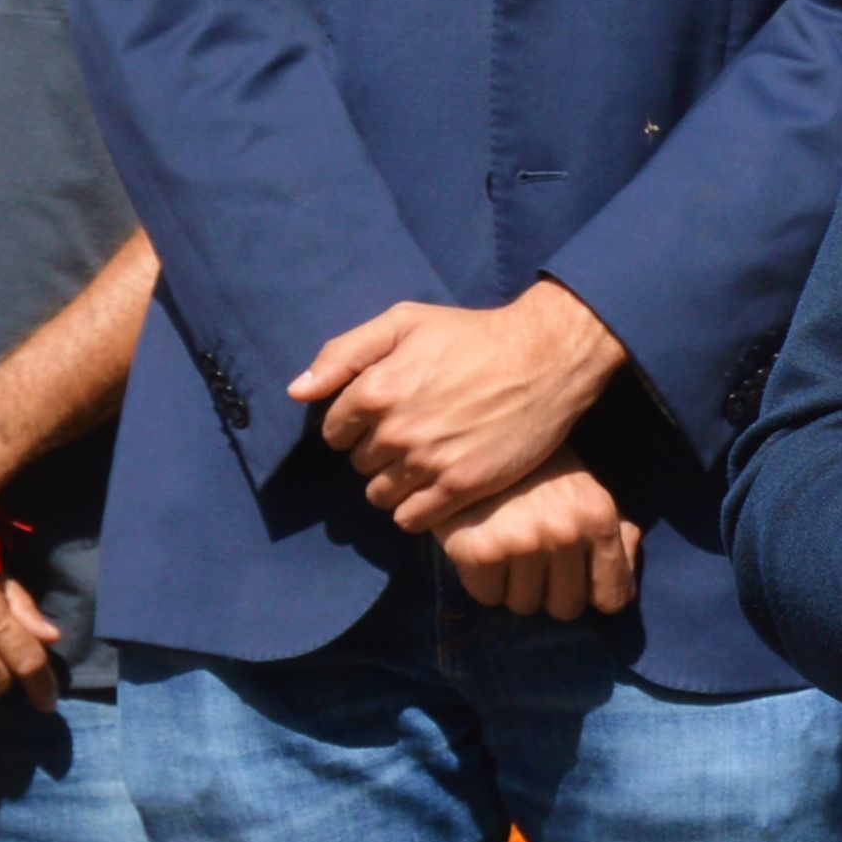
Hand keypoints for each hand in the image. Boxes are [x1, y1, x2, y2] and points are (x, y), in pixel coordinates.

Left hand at [295, 285, 622, 536]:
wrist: (544, 359)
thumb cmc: (472, 335)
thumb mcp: (404, 322)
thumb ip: (343, 353)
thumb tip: (297, 391)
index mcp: (376, 389)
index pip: (334, 431)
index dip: (354, 425)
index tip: (382, 416)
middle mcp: (396, 431)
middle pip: (358, 464)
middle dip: (376, 452)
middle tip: (411, 433)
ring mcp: (428, 463)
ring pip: (379, 495)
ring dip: (393, 483)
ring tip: (423, 461)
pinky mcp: (460, 487)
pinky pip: (410, 519)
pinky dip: (414, 509)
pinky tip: (433, 487)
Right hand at [441, 456, 642, 621]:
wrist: (473, 437)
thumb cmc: (536, 467)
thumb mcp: (585, 488)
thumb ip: (612, 529)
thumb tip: (625, 575)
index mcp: (598, 517)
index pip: (613, 598)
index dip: (595, 594)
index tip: (579, 583)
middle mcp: (565, 533)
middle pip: (566, 609)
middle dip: (552, 591)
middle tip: (535, 560)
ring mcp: (522, 544)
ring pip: (524, 605)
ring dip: (515, 586)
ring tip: (507, 548)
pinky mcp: (480, 552)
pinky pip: (487, 597)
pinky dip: (482, 581)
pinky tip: (481, 547)